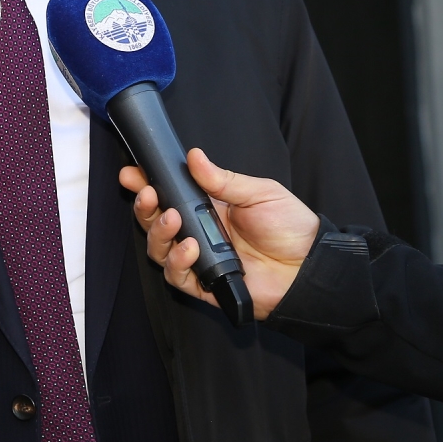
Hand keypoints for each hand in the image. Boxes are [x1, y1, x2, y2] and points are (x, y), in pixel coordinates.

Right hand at [118, 148, 321, 319]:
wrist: (310, 268)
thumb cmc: (291, 228)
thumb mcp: (260, 193)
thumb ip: (224, 180)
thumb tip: (194, 157)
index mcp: (207, 207)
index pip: (168, 194)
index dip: (147, 184)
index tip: (132, 173)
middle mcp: (197, 232)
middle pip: (154, 221)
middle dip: (144, 207)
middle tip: (147, 194)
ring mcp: (198, 259)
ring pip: (158, 248)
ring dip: (158, 232)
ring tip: (171, 219)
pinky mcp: (204, 284)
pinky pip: (177, 275)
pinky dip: (178, 261)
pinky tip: (190, 248)